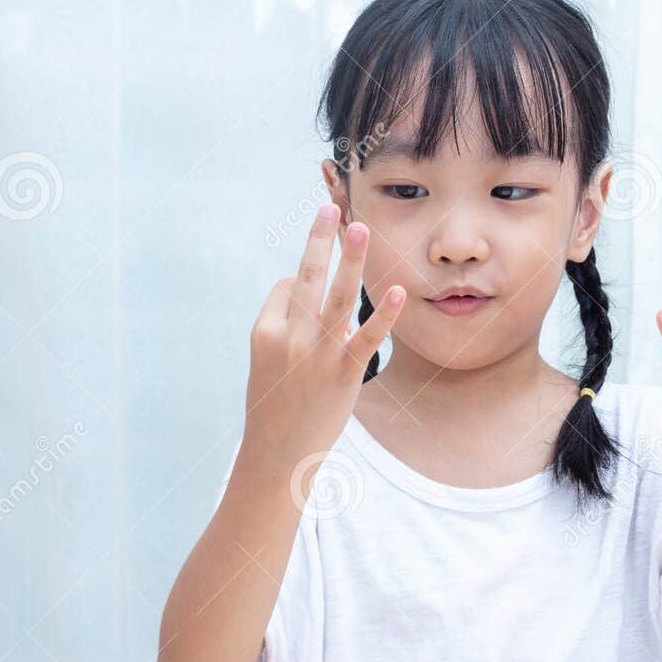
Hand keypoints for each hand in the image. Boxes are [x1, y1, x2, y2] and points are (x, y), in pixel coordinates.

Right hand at [244, 203, 403, 461]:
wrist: (277, 454)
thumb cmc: (275, 406)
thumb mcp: (267, 362)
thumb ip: (287, 326)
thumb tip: (316, 295)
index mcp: (264, 331)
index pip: (287, 287)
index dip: (300, 285)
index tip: (305, 294)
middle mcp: (289, 337)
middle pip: (308, 277)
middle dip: (320, 239)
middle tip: (332, 207)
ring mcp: (317, 355)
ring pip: (337, 297)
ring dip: (351, 259)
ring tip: (361, 229)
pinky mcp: (344, 373)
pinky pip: (366, 337)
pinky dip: (384, 314)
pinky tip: (397, 292)